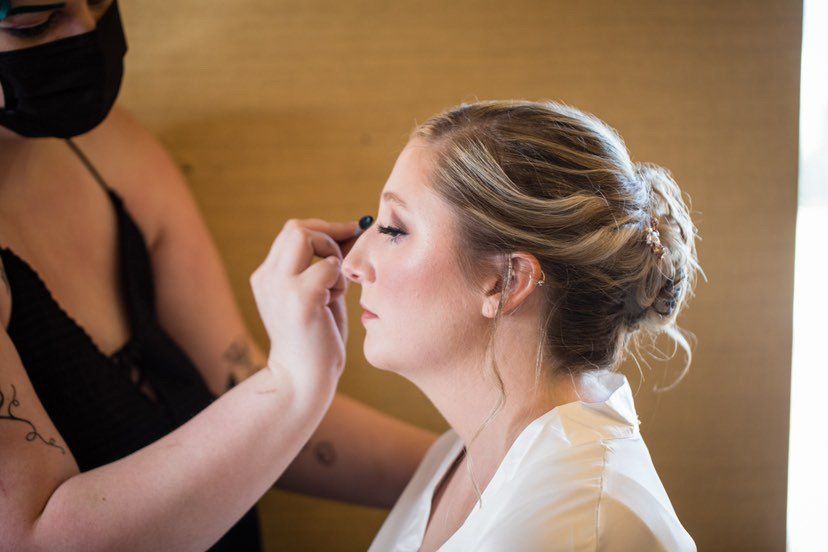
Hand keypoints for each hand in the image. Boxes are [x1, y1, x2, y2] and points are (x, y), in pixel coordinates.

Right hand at [250, 218, 357, 403]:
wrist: (303, 380)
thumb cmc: (317, 339)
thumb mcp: (316, 295)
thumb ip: (323, 267)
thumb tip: (349, 232)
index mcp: (267, 276)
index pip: (293, 232)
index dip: (322, 230)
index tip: (347, 236)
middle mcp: (267, 277)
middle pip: (296, 228)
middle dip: (328, 234)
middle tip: (347, 255)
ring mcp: (281, 286)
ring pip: (307, 238)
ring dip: (332, 258)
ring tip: (334, 289)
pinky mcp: (300, 298)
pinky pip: (328, 267)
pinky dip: (338, 280)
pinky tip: (333, 303)